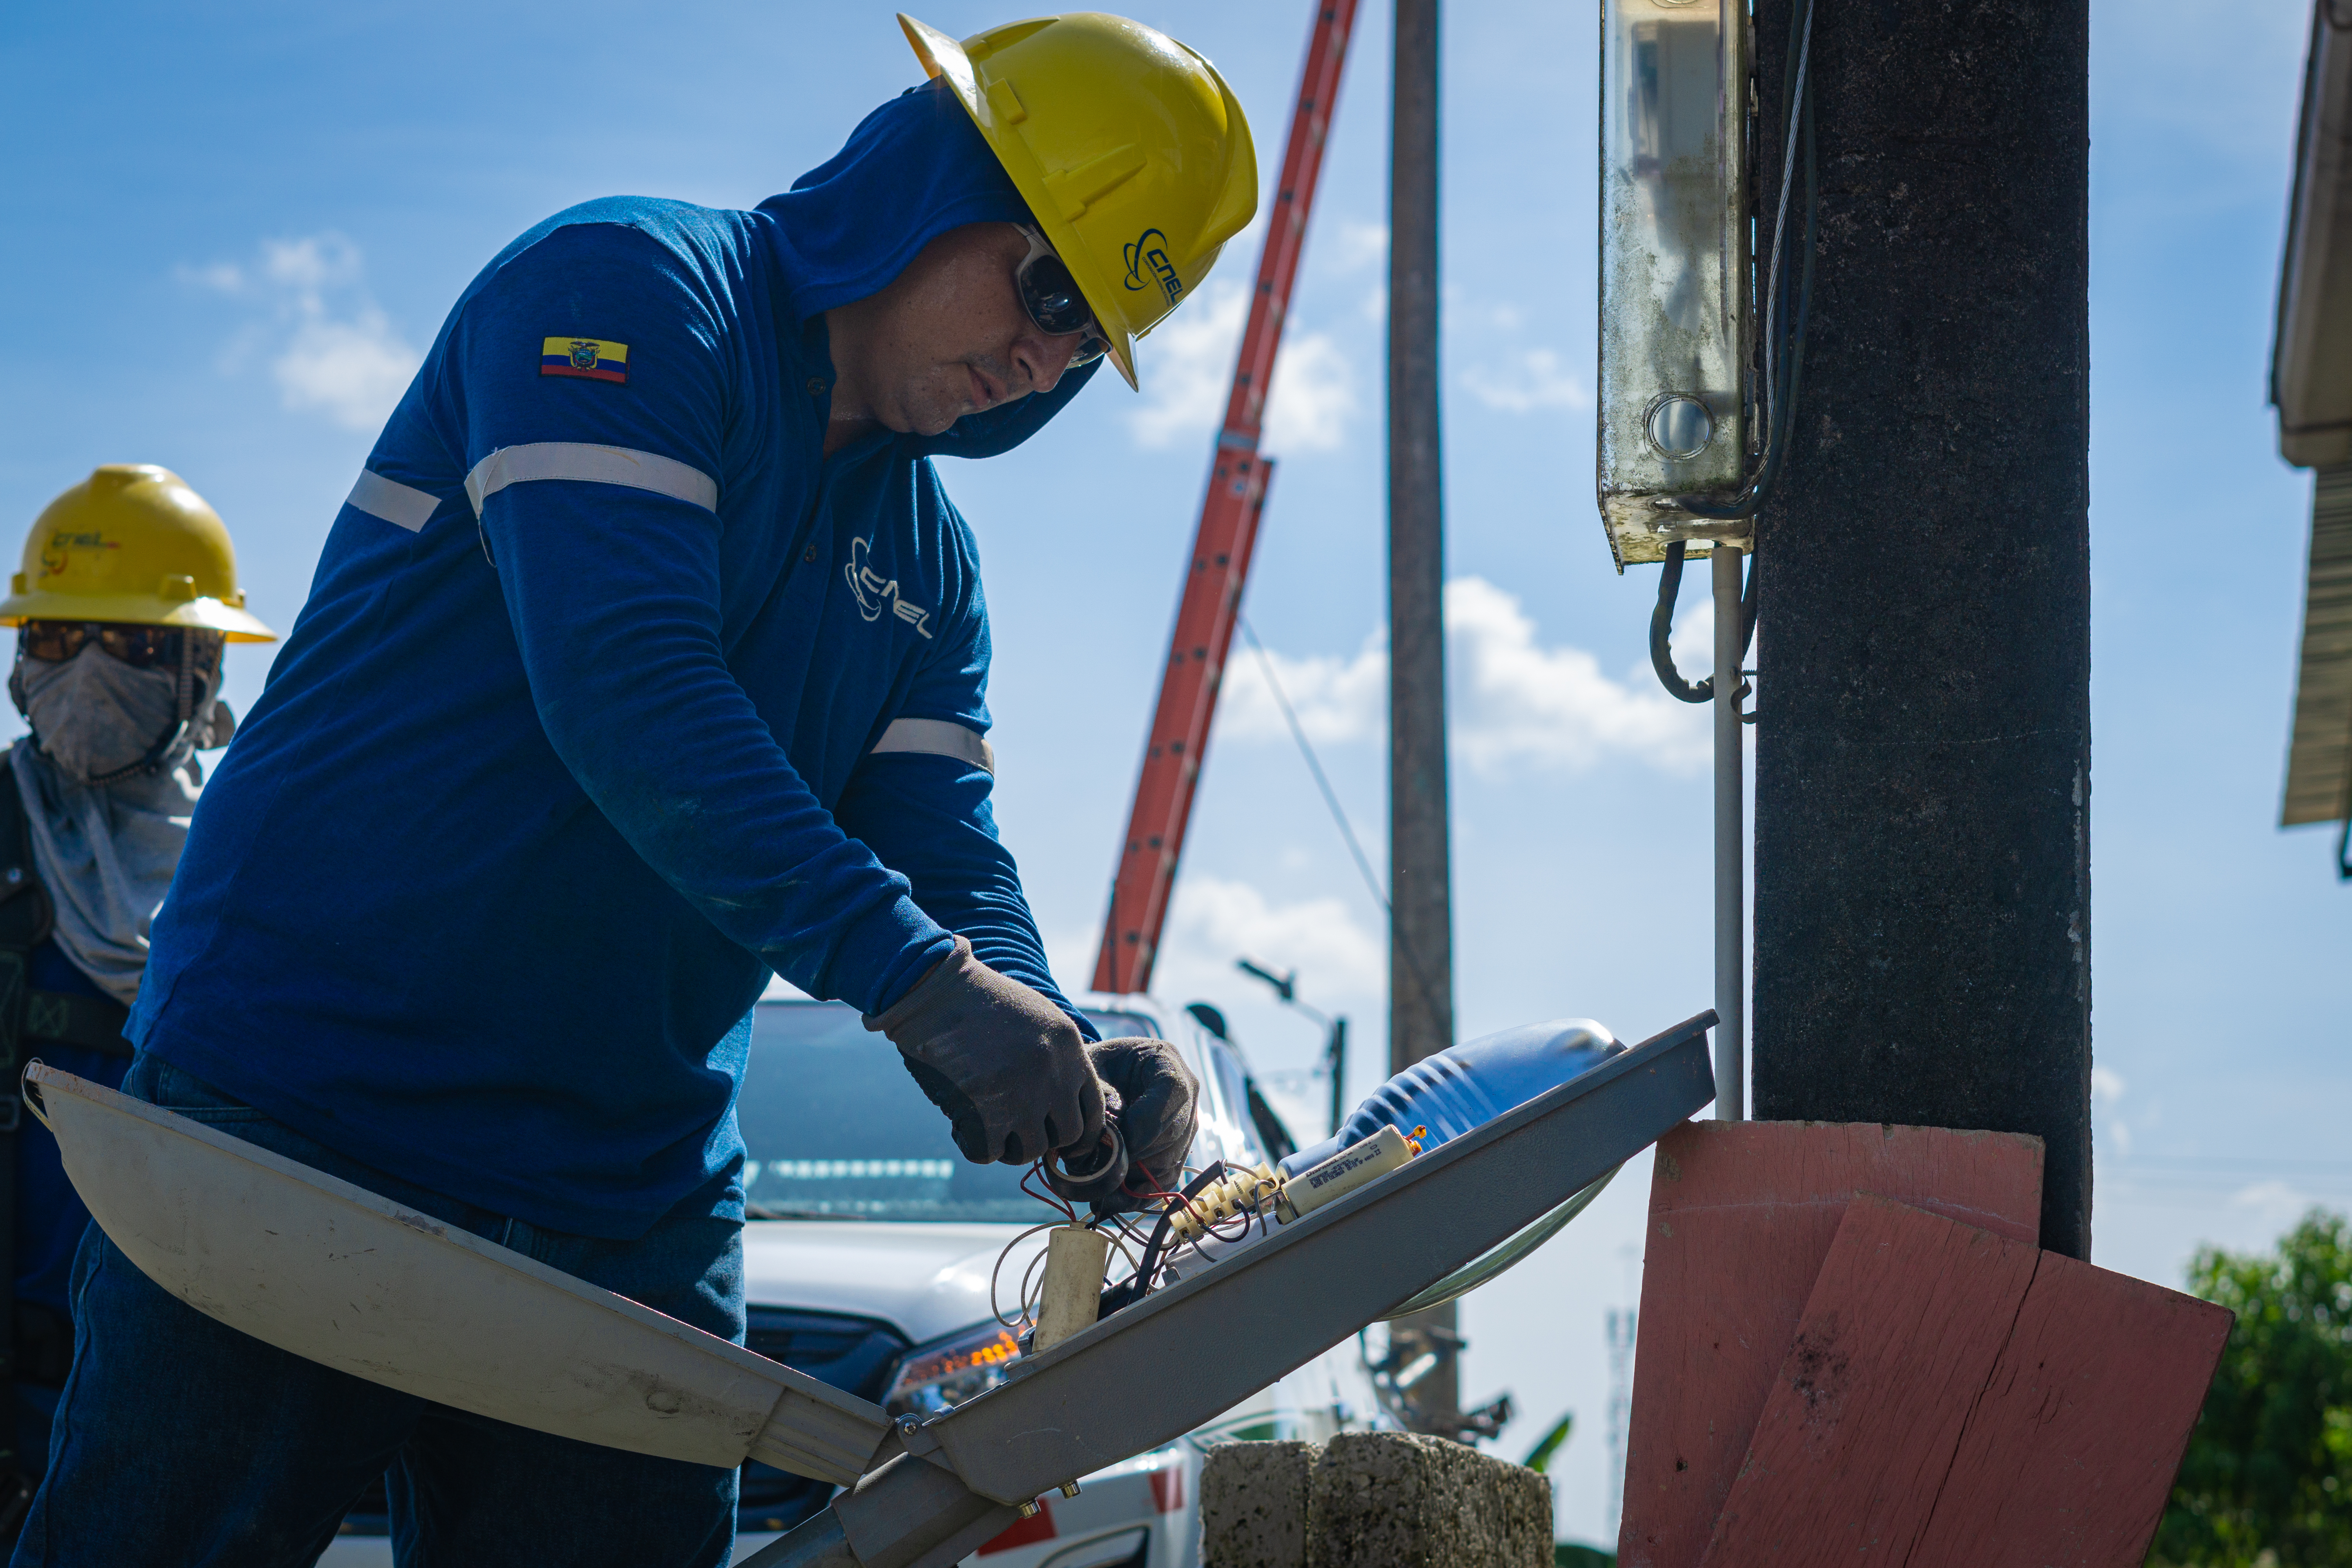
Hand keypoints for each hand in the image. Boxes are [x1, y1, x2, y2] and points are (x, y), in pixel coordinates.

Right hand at [865, 936, 1105, 1165]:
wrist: (935, 991)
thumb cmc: (982, 1003)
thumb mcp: (1038, 1018)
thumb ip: (1060, 1059)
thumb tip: (1066, 1108)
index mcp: (1069, 1049)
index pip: (1093, 1109)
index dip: (1081, 1131)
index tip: (1061, 1137)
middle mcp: (1052, 1075)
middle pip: (1067, 1136)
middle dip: (1045, 1140)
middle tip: (1021, 1132)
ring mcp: (1019, 1097)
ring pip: (1029, 1151)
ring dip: (1010, 1147)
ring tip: (990, 1125)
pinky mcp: (982, 1113)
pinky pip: (988, 1153)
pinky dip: (975, 1145)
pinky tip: (963, 1124)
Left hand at [1079, 1037, 1198, 1214]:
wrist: (1103, 1074)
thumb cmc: (1096, 1067)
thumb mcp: (1090, 1069)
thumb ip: (1099, 1097)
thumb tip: (1108, 1140)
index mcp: (1166, 1060)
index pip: (1172, 1093)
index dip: (1144, 1123)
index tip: (1112, 1140)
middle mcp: (1187, 1092)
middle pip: (1173, 1133)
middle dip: (1136, 1155)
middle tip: (1100, 1167)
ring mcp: (1187, 1122)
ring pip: (1171, 1160)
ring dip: (1135, 1178)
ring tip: (1100, 1187)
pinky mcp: (1179, 1148)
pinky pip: (1168, 1178)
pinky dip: (1141, 1193)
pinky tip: (1114, 1200)